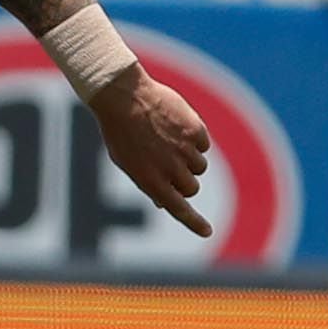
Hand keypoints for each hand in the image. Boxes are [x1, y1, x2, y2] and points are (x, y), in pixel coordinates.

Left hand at [88, 68, 216, 237]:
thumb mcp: (127, 161)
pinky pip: (203, 145)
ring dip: (189, 159)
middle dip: (185, 181)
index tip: (207, 232)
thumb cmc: (120, 131)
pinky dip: (193, 139)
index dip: (194, 222)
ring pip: (199, 166)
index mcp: (150, 181)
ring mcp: (184, 150)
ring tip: (167, 140)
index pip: (178, 209)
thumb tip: (164, 202)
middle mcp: (170, 169)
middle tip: (171, 164)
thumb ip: (148, 182)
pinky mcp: (195, 131)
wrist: (123, 96)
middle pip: (191, 188)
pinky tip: (174, 126)